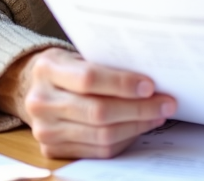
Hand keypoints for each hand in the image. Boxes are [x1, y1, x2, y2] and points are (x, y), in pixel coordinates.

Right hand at [0, 47, 176, 158]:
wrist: (37, 87)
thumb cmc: (70, 67)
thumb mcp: (80, 53)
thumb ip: (108, 62)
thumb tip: (153, 76)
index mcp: (47, 69)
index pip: (89, 79)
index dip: (122, 84)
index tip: (150, 86)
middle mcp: (41, 101)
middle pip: (98, 112)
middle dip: (138, 109)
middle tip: (166, 103)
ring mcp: (44, 129)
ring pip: (101, 135)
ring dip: (136, 126)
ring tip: (158, 115)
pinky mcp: (52, 149)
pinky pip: (97, 150)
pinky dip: (124, 139)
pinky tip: (139, 127)